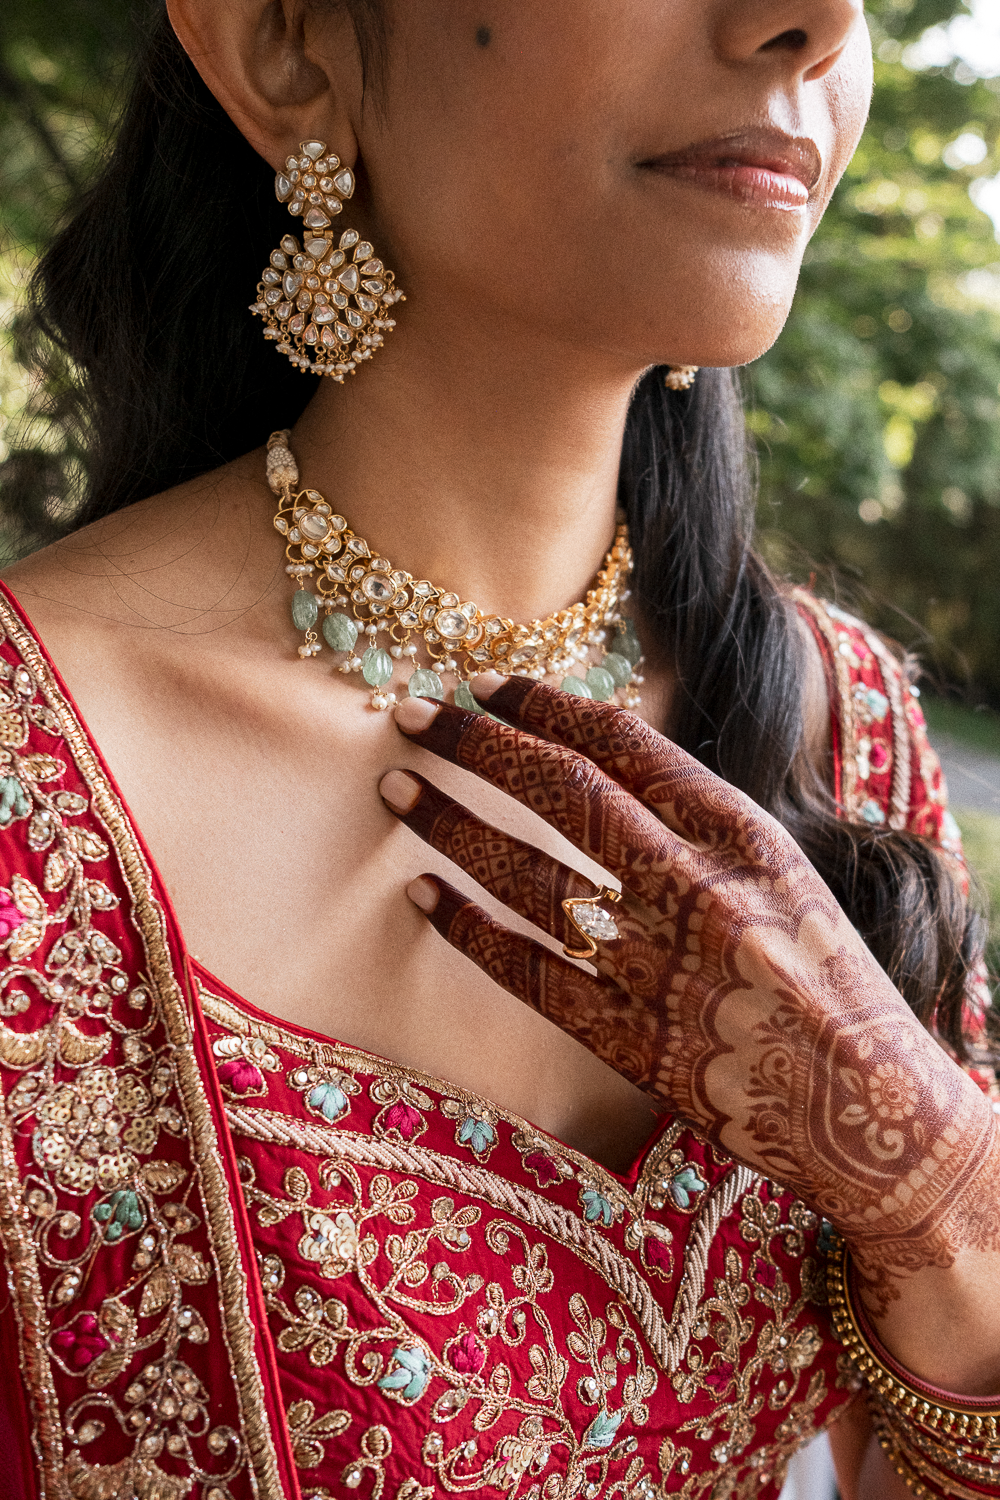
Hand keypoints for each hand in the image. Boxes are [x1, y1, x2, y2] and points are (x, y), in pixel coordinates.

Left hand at [382, 675, 999, 1308]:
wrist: (872, 1114)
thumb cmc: (828, 983)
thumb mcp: (784, 876)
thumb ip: (699, 826)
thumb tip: (599, 769)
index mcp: (743, 837)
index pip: (625, 745)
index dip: (546, 707)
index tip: (488, 686)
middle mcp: (698, 889)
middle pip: (563, 795)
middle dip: (477, 746)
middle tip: (413, 715)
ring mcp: (660, 967)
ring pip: (531, 877)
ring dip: (454, 826)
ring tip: (399, 790)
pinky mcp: (631, 1042)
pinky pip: (530, 973)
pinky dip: (470, 930)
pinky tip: (422, 896)